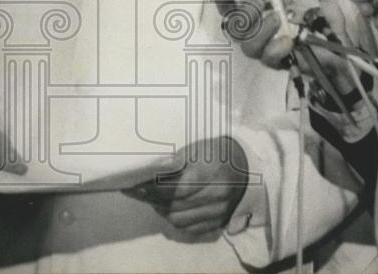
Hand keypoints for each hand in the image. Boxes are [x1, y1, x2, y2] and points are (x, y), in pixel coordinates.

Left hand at [125, 136, 248, 238]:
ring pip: (178, 219)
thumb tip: (146, 175)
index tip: (133, 185)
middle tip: (137, 191)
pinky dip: (175, 219)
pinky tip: (169, 207)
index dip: (150, 189)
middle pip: (174, 205)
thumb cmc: (215, 152)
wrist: (244, 165)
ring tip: (153, 198)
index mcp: (210, 171)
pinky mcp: (218, 221)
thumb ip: (172, 164)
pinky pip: (189, 228)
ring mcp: (218, 211)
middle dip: (151, 199)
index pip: (173, 187)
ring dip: (161, 210)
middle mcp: (216, 194)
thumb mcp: (194, 149)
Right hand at [214, 0, 353, 68]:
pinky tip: (286, 41)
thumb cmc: (322, 20)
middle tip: (256, 2)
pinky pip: (268, 59)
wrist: (340, 50)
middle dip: (239, 13)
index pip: (231, 4)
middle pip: (233, 25)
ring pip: (248, 44)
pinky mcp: (279, 63)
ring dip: (258, 31)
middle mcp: (257, 30)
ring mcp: (266, 48)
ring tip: (275, 18)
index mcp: (260, 10)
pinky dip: (274, 49)